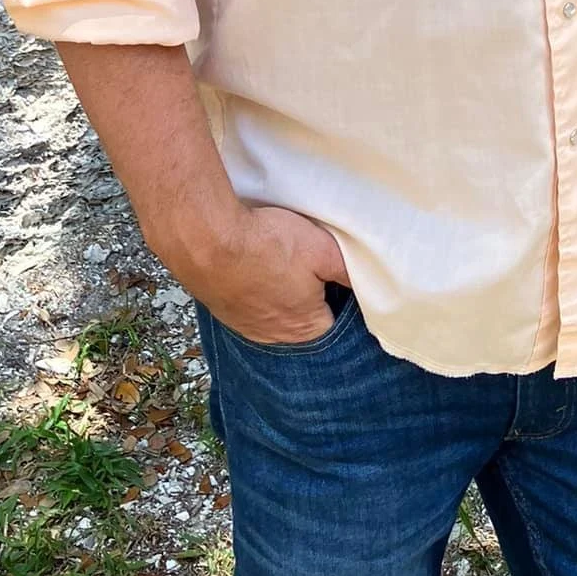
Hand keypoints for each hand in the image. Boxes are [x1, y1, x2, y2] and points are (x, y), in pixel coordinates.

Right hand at [182, 203, 351, 345]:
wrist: (207, 239)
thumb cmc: (268, 244)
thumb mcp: (324, 251)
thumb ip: (348, 271)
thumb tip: (370, 283)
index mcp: (305, 328)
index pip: (335, 321)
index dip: (338, 293)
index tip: (334, 273)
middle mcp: (274, 336)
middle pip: (304, 317)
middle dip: (309, 294)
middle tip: (307, 264)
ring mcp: (244, 326)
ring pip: (274, 311)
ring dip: (278, 290)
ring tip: (278, 261)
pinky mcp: (222, 310)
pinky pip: (248, 303)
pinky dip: (253, 287)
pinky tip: (253, 265)